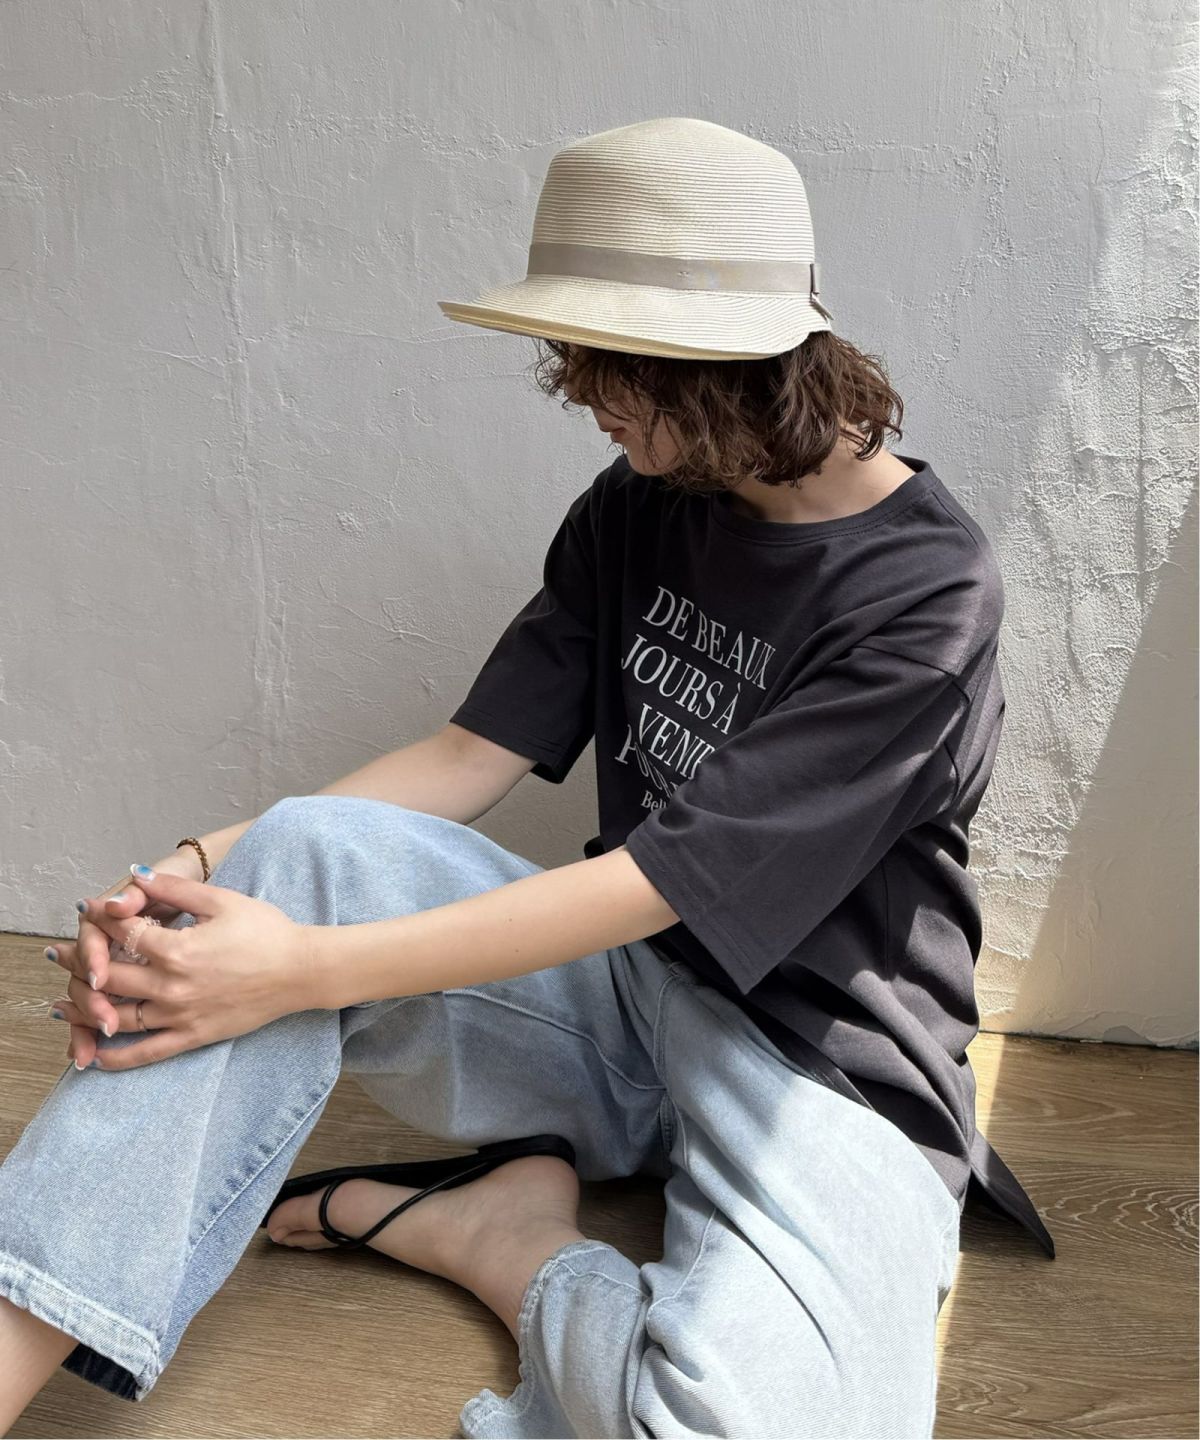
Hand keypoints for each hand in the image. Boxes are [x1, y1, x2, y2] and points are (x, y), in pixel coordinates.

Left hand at [53, 865, 318, 1070]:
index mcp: (177, 949)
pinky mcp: (192, 1036)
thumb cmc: (266, 932)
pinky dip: (114, 1057)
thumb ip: (174, 889)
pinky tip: (92, 1053)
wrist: (300, 971)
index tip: (88, 912)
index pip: (122, 935)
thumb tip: (136, 875)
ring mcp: (180, 1015)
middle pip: (108, 978)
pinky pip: (145, 1053)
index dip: (101, 920)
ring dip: (84, 1011)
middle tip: (60, 955)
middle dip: (79, 963)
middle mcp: (172, 986)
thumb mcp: (221, 900)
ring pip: (116, 1018)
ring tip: (62, 1002)